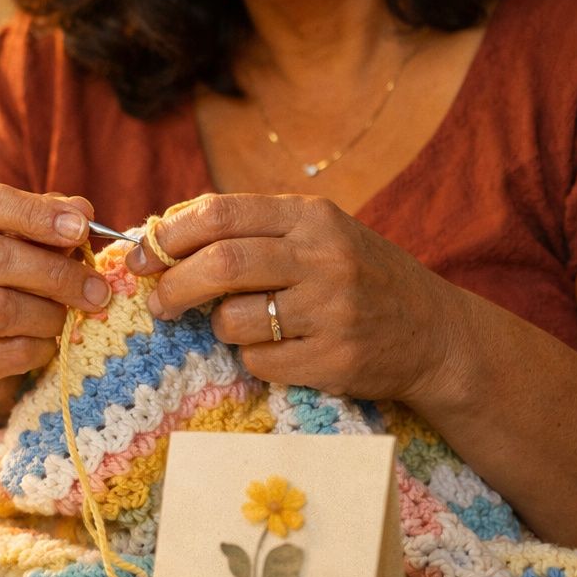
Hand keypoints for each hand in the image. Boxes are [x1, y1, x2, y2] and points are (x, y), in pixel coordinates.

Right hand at [0, 183, 112, 406]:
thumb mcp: (14, 241)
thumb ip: (45, 220)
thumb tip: (83, 211)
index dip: (36, 213)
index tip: (81, 227)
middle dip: (55, 272)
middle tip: (96, 288)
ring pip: (1, 310)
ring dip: (50, 314)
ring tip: (67, 315)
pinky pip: (10, 353)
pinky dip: (41, 348)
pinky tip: (45, 342)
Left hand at [124, 193, 465, 402]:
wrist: (435, 333)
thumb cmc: (357, 277)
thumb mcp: (316, 233)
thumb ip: (250, 228)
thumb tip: (160, 234)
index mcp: (310, 216)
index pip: (218, 213)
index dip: (167, 236)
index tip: (141, 256)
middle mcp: (323, 257)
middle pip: (220, 264)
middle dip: (174, 286)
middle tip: (157, 302)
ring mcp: (332, 310)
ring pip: (233, 319)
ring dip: (220, 327)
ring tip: (240, 325)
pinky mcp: (334, 359)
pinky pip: (259, 362)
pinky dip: (252, 359)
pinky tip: (279, 350)